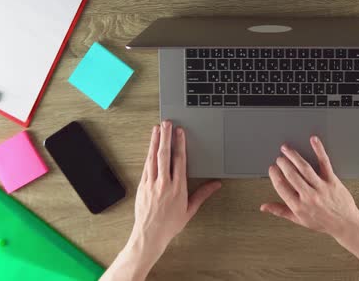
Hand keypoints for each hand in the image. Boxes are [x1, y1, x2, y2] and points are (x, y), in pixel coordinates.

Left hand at [130, 121, 221, 255]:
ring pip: (153, 158)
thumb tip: (216, 184)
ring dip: (155, 141)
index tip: (180, 132)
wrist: (149, 234)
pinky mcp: (142, 185)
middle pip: (165, 155)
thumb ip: (203, 194)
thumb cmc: (170, 224)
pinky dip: (148, 154)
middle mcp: (164, 183)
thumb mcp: (190, 209)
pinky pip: (146, 166)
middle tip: (167, 123)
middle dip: (166, 137)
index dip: (180, 144)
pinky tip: (150, 146)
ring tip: (157, 129)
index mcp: (178, 188)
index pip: (179, 160)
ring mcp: (151, 183)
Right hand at [260, 136, 358, 241]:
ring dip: (293, 156)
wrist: (346, 224)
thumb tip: (264, 207)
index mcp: (298, 206)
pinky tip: (313, 141)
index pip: (281, 187)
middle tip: (279, 158)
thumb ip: (280, 211)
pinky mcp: (332, 180)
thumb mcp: (299, 220)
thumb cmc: (323, 222)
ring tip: (287, 149)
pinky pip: (324, 163)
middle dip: (283, 163)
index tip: (272, 169)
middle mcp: (309, 196)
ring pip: (304, 168)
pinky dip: (319, 150)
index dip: (274, 176)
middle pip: (291, 175)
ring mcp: (321, 187)